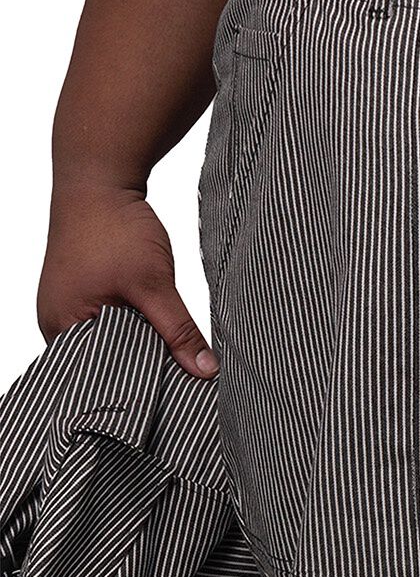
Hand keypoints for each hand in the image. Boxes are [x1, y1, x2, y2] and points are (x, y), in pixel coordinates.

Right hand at [38, 182, 217, 377]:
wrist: (100, 176)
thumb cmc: (112, 225)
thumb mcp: (153, 284)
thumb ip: (178, 330)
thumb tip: (205, 372)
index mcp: (60, 327)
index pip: (99, 380)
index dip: (136, 390)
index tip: (172, 400)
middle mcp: (57, 323)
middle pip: (106, 365)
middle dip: (142, 372)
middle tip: (180, 386)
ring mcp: (68, 307)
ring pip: (113, 345)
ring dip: (141, 349)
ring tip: (174, 364)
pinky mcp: (84, 294)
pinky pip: (112, 325)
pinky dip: (136, 330)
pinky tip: (159, 335)